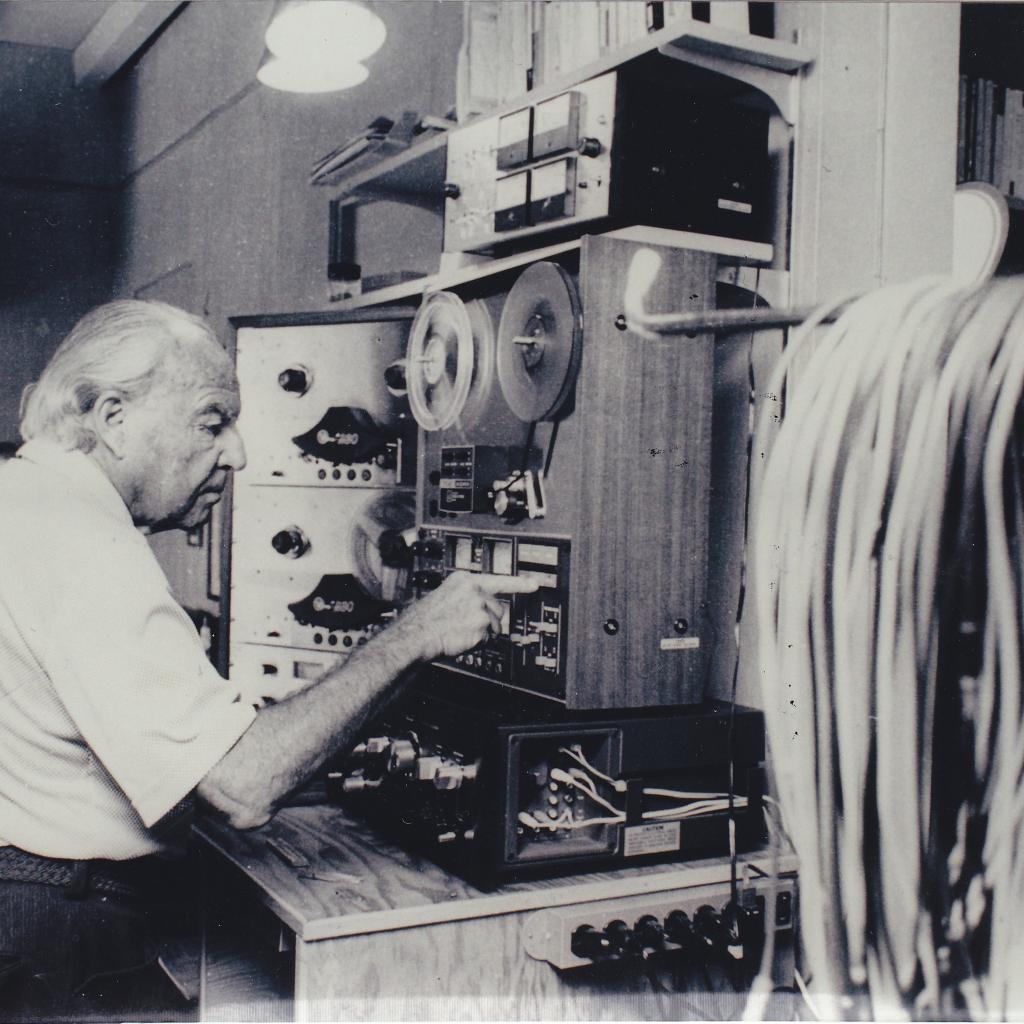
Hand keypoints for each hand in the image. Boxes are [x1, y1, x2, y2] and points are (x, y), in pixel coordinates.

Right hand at [399, 571, 539, 660]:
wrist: (415, 635)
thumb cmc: (424, 620)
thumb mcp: (444, 596)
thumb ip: (467, 596)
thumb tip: (484, 605)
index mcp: (465, 580)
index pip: (499, 580)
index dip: (520, 583)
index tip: (535, 584)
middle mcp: (475, 591)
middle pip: (498, 610)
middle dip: (488, 620)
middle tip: (466, 625)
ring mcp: (480, 608)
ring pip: (495, 626)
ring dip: (483, 633)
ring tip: (460, 632)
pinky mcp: (482, 626)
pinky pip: (489, 640)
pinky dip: (478, 644)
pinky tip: (462, 639)